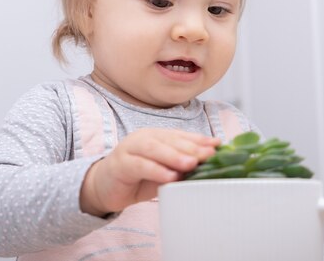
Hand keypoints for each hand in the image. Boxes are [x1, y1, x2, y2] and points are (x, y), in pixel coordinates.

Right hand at [79, 128, 219, 216]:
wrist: (104, 187)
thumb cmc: (137, 178)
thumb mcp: (163, 171)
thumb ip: (180, 167)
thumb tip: (208, 167)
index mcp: (157, 136)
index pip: (181, 136)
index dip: (199, 140)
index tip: (218, 145)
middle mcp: (144, 138)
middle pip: (170, 140)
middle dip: (191, 147)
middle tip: (209, 155)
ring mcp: (130, 149)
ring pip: (154, 148)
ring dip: (174, 156)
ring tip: (192, 163)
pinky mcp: (120, 164)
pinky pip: (140, 166)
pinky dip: (156, 170)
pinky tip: (169, 177)